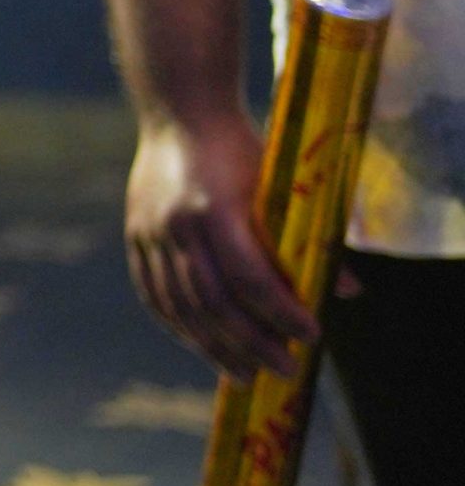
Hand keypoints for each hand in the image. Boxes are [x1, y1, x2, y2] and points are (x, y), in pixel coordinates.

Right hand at [125, 111, 318, 380]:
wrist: (180, 112)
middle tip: (286, 371)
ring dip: (215, 346)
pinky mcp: (136, 235)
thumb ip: (307, 238)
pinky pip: (154, 294)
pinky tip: (202, 345)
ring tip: (246, 374)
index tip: (312, 337)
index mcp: (213, 209)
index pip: (250, 279)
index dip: (281, 314)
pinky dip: (179, 326)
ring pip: (181, 306)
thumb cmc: (239, 148)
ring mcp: (149, 231)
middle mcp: (175, 224)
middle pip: (214, 303)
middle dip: (252, 344)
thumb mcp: (278, 186)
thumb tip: (349, 292)